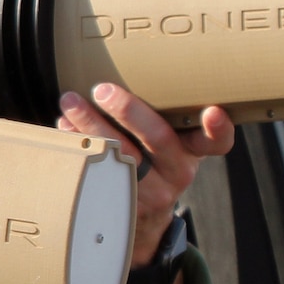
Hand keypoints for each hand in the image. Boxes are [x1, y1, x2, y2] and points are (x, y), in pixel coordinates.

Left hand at [57, 83, 233, 263]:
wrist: (145, 216)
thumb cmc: (155, 161)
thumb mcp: (172, 143)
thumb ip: (163, 116)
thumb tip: (123, 67)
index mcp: (194, 151)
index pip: (216, 142)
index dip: (218, 128)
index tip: (213, 112)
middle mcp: (178, 171)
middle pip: (158, 139)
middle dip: (128, 110)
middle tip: (102, 89)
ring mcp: (152, 192)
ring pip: (120, 155)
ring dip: (91, 125)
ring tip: (70, 101)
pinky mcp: (124, 203)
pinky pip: (98, 172)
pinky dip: (79, 146)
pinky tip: (65, 129)